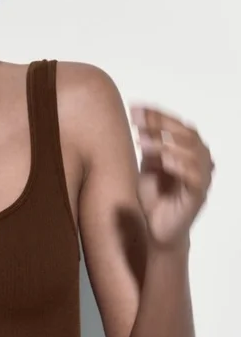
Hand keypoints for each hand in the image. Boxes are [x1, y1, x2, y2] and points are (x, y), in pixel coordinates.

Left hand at [130, 106, 213, 248]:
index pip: (176, 125)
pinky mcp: (198, 195)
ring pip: (192, 152)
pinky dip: (180, 166)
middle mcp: (199, 160)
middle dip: (161, 124)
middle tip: (138, 119)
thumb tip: (141, 122)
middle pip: (186, 133)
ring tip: (143, 140)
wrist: (157, 230)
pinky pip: (195, 177)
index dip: (157, 115)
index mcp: (187, 151)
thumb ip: (149, 147)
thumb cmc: (155, 197)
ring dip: (167, 143)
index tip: (134, 107)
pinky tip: (164, 160)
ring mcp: (201, 177)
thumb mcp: (148, 167)